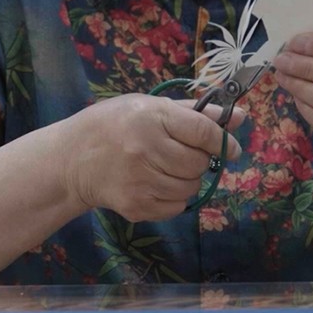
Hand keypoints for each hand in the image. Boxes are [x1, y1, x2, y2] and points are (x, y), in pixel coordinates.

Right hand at [61, 94, 243, 221]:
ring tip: (168, 167)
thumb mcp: (151, 107)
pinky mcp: (136, 206)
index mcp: (151, 117)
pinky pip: (177, 206)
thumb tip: (239, 116)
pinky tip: (157, 183)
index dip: (222, 140)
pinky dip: (175, 197)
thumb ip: (195, 113)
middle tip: (184, 153)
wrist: (73, 159)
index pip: (202, 131)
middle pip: (199, 163)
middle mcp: (146, 149)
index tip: (229, 146)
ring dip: (188, 179)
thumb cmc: (115, 124)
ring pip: (191, 187)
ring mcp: (140, 180)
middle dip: (200, 160)